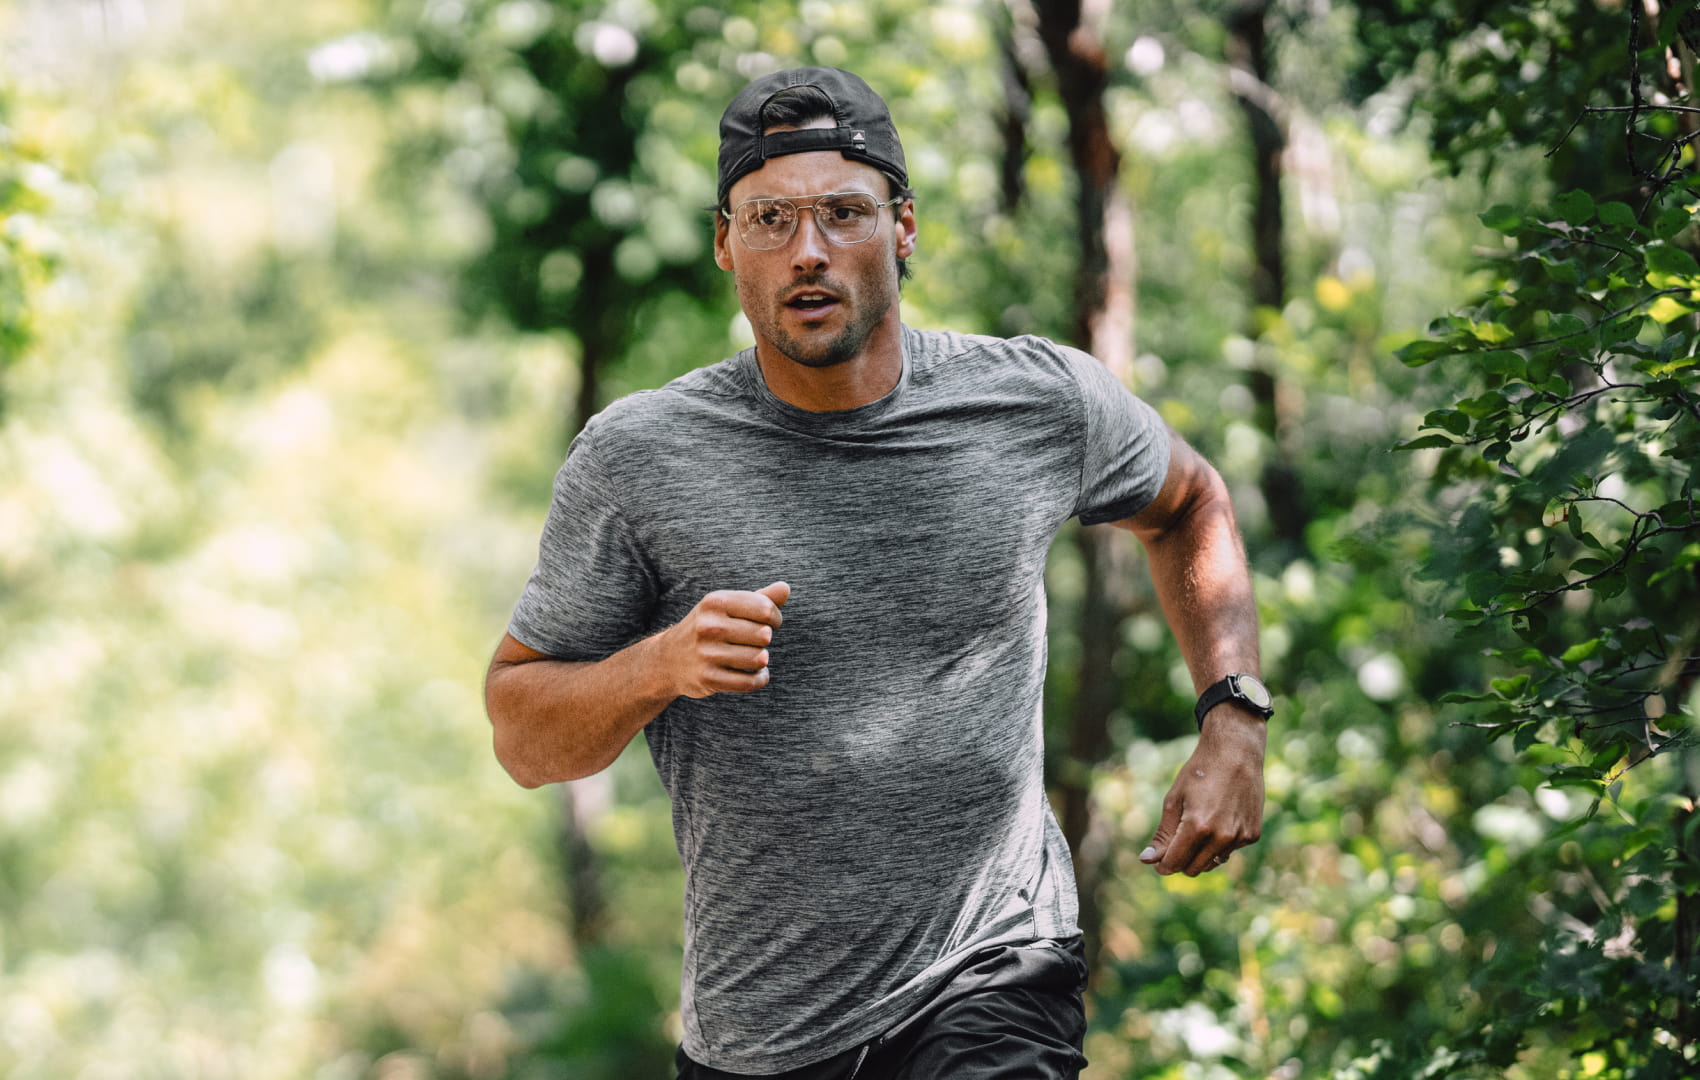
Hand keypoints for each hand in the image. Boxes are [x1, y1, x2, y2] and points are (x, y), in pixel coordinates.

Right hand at [659, 582, 789, 698]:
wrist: (667, 660)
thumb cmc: (707, 628)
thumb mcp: (727, 607)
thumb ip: (759, 597)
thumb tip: (785, 587)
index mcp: (715, 602)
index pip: (765, 609)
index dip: (775, 617)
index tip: (769, 623)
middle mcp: (709, 626)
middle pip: (764, 635)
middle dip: (765, 640)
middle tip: (756, 641)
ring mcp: (707, 654)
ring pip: (759, 659)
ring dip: (762, 660)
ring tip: (755, 657)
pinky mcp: (709, 679)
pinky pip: (751, 681)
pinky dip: (760, 678)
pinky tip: (757, 674)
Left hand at [1139, 706, 1265, 875]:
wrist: (1236, 753)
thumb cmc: (1199, 773)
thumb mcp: (1174, 800)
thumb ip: (1163, 834)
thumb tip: (1147, 860)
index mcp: (1197, 827)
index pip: (1175, 863)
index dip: (1162, 865)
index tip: (1157, 861)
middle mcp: (1221, 836)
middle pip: (1193, 868)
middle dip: (1180, 860)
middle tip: (1176, 842)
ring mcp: (1239, 837)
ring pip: (1212, 863)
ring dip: (1200, 854)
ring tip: (1197, 827)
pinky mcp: (1252, 835)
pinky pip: (1228, 851)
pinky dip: (1219, 844)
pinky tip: (1218, 820)